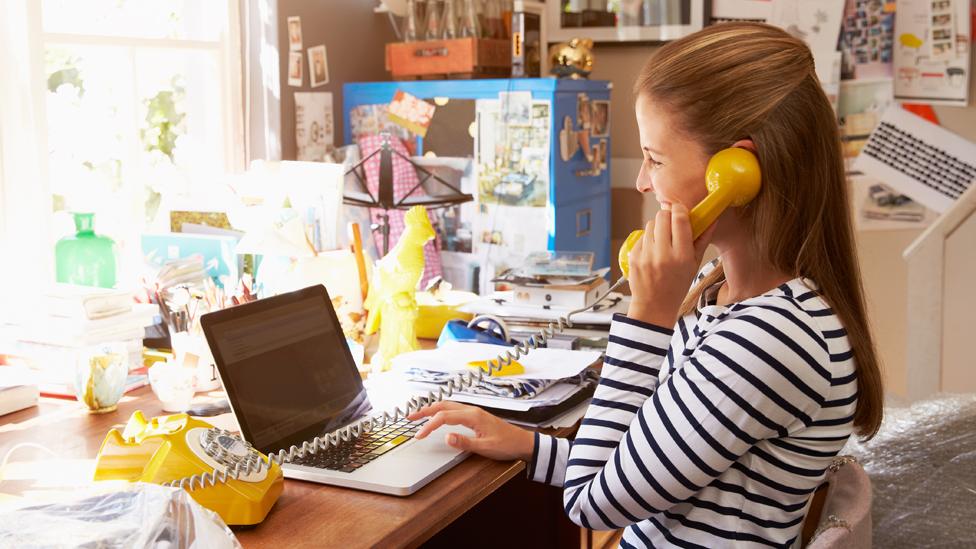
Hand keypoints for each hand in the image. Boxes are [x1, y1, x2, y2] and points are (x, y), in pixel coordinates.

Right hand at [408, 401, 534, 461]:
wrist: (522, 442)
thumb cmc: (506, 445)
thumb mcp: (485, 447)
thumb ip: (465, 442)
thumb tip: (446, 437)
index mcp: (472, 416)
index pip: (444, 417)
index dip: (429, 426)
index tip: (419, 436)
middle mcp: (471, 410)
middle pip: (443, 406)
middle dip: (425, 411)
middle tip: (409, 418)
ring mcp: (474, 412)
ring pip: (448, 406)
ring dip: (432, 410)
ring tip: (419, 416)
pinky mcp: (475, 416)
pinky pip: (454, 409)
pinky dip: (441, 411)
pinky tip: (438, 417)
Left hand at [626, 203, 714, 326]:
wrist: (654, 305)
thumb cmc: (677, 285)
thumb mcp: (694, 265)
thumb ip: (703, 240)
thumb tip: (712, 220)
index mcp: (681, 256)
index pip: (679, 220)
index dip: (680, 210)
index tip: (681, 210)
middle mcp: (662, 254)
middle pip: (662, 216)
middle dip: (668, 216)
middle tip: (671, 225)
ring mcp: (645, 255)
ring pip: (650, 224)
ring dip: (657, 228)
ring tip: (662, 242)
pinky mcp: (633, 257)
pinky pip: (641, 236)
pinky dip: (648, 240)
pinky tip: (653, 252)